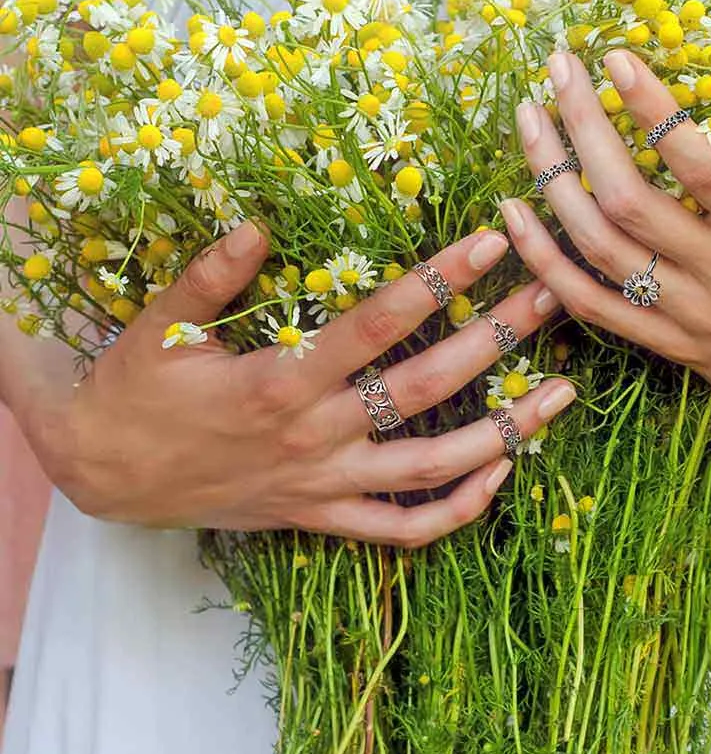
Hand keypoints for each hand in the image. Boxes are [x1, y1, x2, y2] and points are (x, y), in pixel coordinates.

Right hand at [25, 223, 574, 544]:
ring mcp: (324, 484)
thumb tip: (255, 223)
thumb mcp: (158, 327)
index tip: (490, 240)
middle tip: (554, 298)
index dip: (436, 281)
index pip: (375, 325)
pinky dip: (453, 513)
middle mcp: (314, 435)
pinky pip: (400, 530)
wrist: (104, 476)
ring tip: (563, 397)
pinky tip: (499, 479)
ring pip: (431, 469)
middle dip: (495, 341)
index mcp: (278, 381)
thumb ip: (210, 276)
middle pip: (424, 389)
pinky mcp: (321, 516)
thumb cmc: (135, 392)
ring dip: (504, 434)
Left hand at [500, 49, 710, 448]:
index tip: (617, 58)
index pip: (702, 168)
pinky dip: (548, 268)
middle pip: (629, 202)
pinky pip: (595, 309)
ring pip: (600, 251)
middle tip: (556, 71)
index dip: (654, 111)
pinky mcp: (672, 347)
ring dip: (552, 186)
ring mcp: (689, 318)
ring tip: (525, 124)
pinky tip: (514, 223)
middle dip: (583, 131)